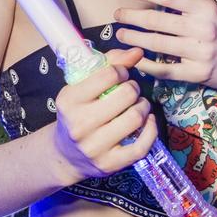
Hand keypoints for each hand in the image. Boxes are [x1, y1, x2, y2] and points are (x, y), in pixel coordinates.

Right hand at [51, 47, 157, 182]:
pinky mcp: (109, 164)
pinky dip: (151, 130)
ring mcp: (94, 147)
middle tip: (130, 91)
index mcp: (69, 100)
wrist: (65, 155)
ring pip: (135, 118)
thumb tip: (138, 52)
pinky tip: (147, 122)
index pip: (108, 74)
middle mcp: (79, 125)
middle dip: (133, 88)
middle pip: (126, 95)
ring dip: (143, 107)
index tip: (120, 76)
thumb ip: (110, 63)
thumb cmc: (78, 113)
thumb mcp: (83, 86)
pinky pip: (141, 146)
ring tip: (138, 106)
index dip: (121, 71)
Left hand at [114, 0, 216, 95]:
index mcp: (206, 8)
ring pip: (157, 44)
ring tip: (121, 33)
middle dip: (132, 16)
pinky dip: (145, 63)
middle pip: (157, 21)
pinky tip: (134, 57)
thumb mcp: (208, 10)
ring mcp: (200, 52)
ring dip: (134, 38)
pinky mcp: (197, 73)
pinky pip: (164, 68)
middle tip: (117, 15)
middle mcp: (203, 28)